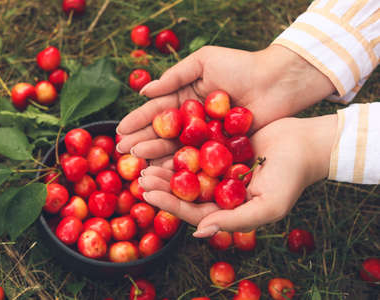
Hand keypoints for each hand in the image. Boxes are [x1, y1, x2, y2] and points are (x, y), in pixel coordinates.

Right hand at [116, 45, 334, 160]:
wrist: (275, 82)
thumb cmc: (239, 66)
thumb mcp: (203, 62)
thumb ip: (174, 76)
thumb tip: (144, 91)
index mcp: (185, 97)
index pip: (157, 111)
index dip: (137, 121)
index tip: (119, 131)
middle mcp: (192, 119)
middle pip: (162, 132)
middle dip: (142, 141)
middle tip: (123, 152)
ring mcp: (205, 136)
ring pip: (176, 147)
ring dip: (156, 155)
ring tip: (138, 163)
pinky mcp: (220, 149)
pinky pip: (197, 158)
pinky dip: (181, 165)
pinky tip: (164, 171)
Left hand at [138, 114, 336, 236]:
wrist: (307, 143)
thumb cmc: (291, 177)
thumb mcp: (268, 205)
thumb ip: (235, 221)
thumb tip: (198, 234)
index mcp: (228, 208)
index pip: (194, 210)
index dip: (170, 203)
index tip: (148, 194)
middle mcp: (220, 190)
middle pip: (185, 190)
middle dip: (162, 184)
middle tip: (140, 175)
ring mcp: (219, 167)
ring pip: (187, 168)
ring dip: (166, 164)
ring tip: (144, 157)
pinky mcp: (221, 146)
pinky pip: (196, 146)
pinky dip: (179, 144)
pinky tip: (162, 137)